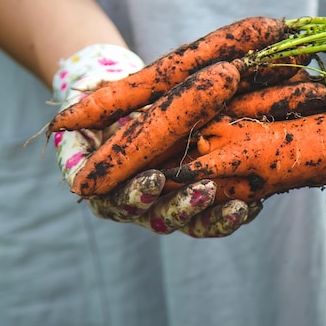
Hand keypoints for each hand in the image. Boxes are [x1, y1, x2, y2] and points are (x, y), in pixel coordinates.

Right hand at [51, 44, 255, 236]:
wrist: (133, 115)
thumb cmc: (108, 110)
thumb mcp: (89, 109)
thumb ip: (83, 112)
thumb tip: (71, 104)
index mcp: (112, 190)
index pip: (125, 201)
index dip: (138, 195)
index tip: (153, 179)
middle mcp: (145, 205)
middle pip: (164, 217)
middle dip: (184, 207)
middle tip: (203, 191)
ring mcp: (173, 204)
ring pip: (196, 222)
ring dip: (217, 216)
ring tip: (240, 205)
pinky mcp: (198, 198)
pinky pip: (219, 212)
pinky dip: (237, 211)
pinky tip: (255, 202)